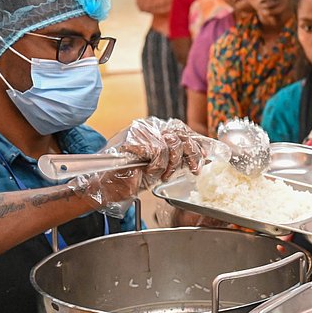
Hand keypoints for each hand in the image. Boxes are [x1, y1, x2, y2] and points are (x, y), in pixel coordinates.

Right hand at [69, 118, 209, 213]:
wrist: (105, 186)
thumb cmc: (129, 178)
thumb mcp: (160, 167)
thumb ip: (175, 157)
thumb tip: (198, 155)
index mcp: (155, 131)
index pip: (183, 130)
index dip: (198, 144)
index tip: (206, 157)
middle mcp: (149, 126)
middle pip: (182, 133)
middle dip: (191, 154)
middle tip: (193, 169)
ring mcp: (141, 130)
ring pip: (172, 142)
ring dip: (170, 164)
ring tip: (160, 174)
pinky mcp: (134, 137)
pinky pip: (159, 150)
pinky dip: (157, 165)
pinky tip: (148, 171)